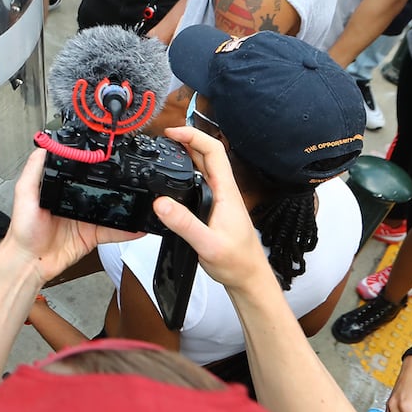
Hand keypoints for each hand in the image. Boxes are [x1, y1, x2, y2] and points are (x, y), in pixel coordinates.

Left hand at [5, 149, 141, 282]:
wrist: (29, 262)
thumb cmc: (23, 230)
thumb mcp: (24, 194)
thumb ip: (34, 170)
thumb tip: (43, 147)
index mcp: (60, 189)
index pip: (81, 172)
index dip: (94, 166)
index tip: (108, 158)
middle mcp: (74, 202)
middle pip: (100, 190)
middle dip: (116, 184)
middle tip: (132, 178)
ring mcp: (84, 219)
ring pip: (110, 209)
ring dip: (125, 206)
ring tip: (142, 199)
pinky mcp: (91, 236)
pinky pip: (112, 231)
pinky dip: (126, 230)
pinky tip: (137, 225)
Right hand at [154, 126, 276, 292]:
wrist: (249, 278)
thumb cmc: (237, 262)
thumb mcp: (208, 245)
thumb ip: (184, 224)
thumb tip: (161, 202)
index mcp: (226, 191)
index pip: (213, 151)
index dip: (193, 136)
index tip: (171, 133)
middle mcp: (224, 190)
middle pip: (207, 154)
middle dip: (186, 140)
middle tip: (162, 139)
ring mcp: (219, 198)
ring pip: (203, 167)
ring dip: (186, 154)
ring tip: (165, 152)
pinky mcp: (214, 207)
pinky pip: (199, 182)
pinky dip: (185, 172)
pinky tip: (173, 179)